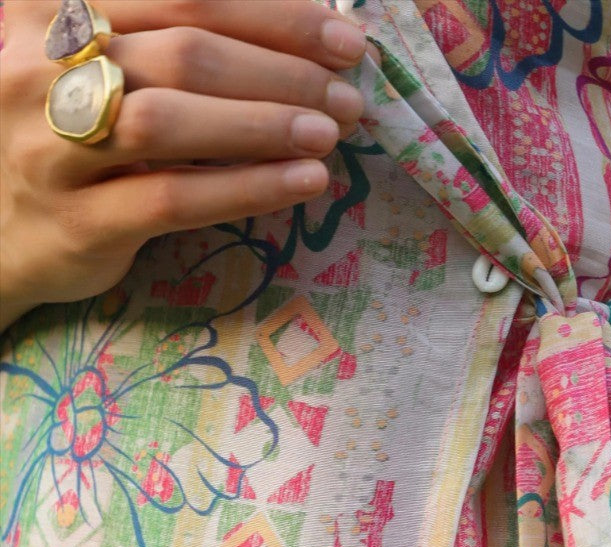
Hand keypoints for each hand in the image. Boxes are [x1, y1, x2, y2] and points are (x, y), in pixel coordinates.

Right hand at [0, 0, 367, 330]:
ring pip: (172, 121)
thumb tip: (291, 36)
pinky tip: (303, 180)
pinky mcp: (79, 221)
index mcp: (55, 9)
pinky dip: (247, 187)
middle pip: (185, 51)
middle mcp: (45, 68)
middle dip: (282, 69)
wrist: (2, 232)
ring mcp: (54, 147)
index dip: (273, 13)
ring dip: (265, 123)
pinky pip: (173, 198)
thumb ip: (170, 37)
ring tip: (331, 131)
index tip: (341, 37)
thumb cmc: (70, 137)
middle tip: (348, 91)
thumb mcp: (103, 65)